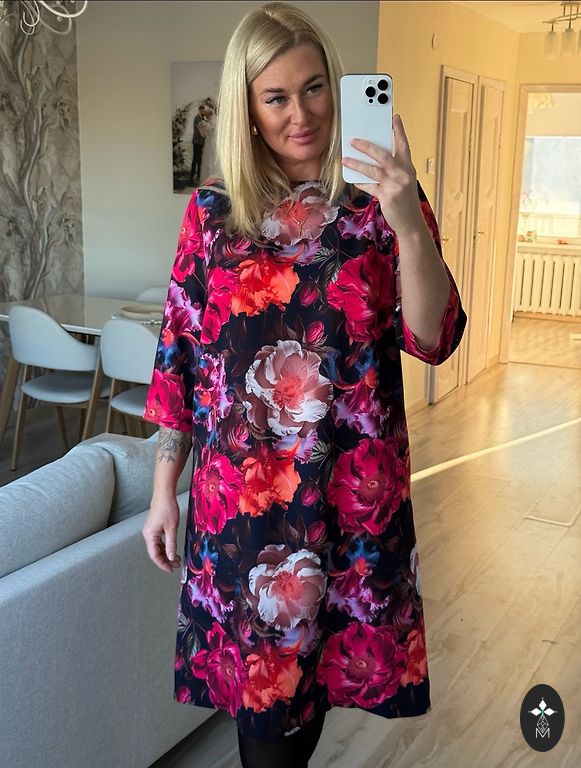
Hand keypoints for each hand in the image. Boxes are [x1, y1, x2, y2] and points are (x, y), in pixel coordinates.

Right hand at [142, 495, 181, 573]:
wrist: (164, 494)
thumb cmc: (168, 508)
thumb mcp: (172, 528)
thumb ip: (171, 544)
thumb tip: (171, 558)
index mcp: (150, 535)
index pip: (154, 555)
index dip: (163, 564)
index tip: (171, 569)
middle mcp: (148, 534)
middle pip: (155, 552)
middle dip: (166, 560)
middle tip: (177, 565)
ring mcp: (150, 530)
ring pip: (157, 547)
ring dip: (166, 553)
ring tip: (176, 559)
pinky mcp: (154, 526)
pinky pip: (158, 541)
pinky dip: (165, 546)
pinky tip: (172, 548)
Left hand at [341, 114, 425, 237]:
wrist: (411, 223)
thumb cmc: (406, 202)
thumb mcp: (404, 182)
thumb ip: (393, 170)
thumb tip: (373, 160)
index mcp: (408, 168)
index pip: (404, 145)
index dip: (399, 131)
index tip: (394, 117)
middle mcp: (403, 174)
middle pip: (383, 155)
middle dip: (367, 146)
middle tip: (354, 140)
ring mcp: (395, 185)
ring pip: (373, 170)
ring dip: (357, 164)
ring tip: (345, 159)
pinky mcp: (387, 197)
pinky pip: (370, 186)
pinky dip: (361, 182)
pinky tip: (353, 179)